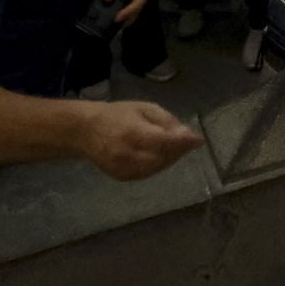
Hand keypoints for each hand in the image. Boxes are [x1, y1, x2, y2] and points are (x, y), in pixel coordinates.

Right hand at [80, 101, 203, 180]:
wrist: (86, 131)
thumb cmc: (116, 115)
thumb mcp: (143, 108)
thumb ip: (165, 121)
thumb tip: (187, 134)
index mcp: (132, 133)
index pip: (163, 141)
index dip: (183, 142)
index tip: (198, 139)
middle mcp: (127, 154)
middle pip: (163, 157)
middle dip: (179, 150)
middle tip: (190, 141)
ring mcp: (124, 169)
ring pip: (158, 167)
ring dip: (171, 158)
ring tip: (177, 147)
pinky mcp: (122, 177)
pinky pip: (148, 173)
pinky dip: (159, 165)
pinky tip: (162, 155)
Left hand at [105, 0, 150, 24]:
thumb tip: (106, 0)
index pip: (134, 7)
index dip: (125, 14)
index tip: (115, 19)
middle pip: (132, 14)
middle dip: (123, 20)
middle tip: (111, 24)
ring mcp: (133, 0)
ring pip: (128, 13)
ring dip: (120, 17)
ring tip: (109, 22)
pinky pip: (123, 8)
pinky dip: (117, 11)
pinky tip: (108, 14)